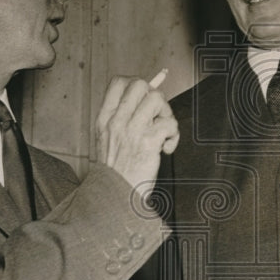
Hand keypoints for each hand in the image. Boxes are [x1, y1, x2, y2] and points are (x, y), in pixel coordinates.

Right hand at [95, 76, 178, 192]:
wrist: (115, 197)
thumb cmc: (117, 171)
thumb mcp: (109, 140)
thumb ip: (123, 118)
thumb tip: (149, 96)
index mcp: (105, 118)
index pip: (118, 82)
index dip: (136, 84)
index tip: (144, 99)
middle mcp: (117, 121)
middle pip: (141, 85)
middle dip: (155, 96)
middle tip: (156, 117)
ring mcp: (132, 130)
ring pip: (157, 99)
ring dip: (167, 114)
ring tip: (163, 132)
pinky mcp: (148, 142)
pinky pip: (170, 124)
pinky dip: (173, 136)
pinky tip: (165, 149)